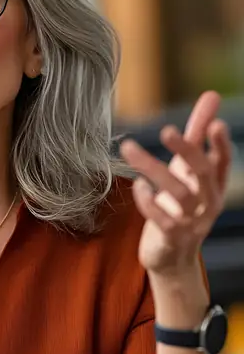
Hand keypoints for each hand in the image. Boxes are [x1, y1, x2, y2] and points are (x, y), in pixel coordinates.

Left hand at [120, 90, 230, 276]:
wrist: (172, 257)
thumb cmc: (181, 205)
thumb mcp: (188, 169)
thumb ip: (197, 133)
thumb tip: (212, 95)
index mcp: (214, 185)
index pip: (222, 162)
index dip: (220, 144)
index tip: (215, 124)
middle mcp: (208, 203)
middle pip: (202, 174)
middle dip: (186, 151)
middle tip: (166, 130)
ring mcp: (192, 222)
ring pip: (179, 193)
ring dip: (153, 169)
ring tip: (130, 149)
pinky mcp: (172, 238)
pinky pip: (164, 220)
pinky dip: (148, 202)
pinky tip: (137, 186)